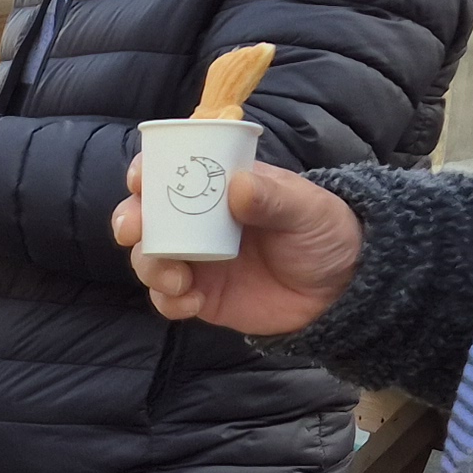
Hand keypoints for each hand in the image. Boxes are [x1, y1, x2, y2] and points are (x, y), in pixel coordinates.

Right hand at [115, 154, 362, 332]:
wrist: (342, 290)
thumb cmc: (325, 234)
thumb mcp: (307, 209)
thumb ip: (273, 198)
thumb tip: (238, 186)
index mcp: (221, 186)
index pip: (172, 171)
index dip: (147, 172)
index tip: (139, 179)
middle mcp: (200, 221)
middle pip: (147, 216)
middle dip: (130, 221)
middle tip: (134, 231)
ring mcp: (198, 259)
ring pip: (150, 259)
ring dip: (150, 266)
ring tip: (177, 280)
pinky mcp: (202, 296)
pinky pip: (168, 299)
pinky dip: (169, 301)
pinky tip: (191, 302)